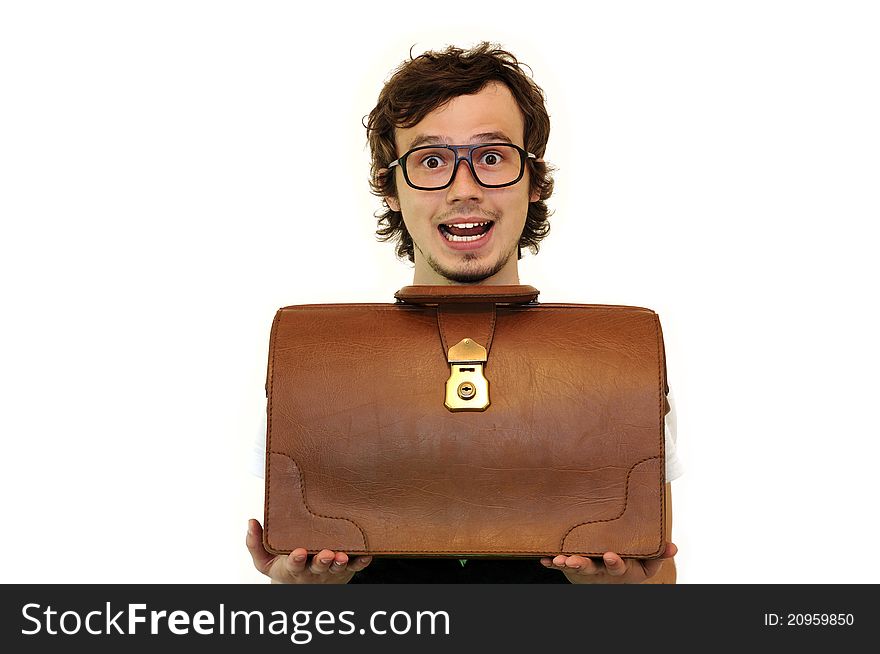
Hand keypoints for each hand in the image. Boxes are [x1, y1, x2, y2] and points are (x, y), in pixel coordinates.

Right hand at [246, 519, 371, 583]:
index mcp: (293, 566)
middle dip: (322, 560)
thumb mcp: (264, 560)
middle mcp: (312, 570)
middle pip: (318, 566)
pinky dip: (361, 562)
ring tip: (343, 555)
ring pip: (336, 567)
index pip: (294, 563)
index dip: (296, 559)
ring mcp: (330, 571)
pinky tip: (366, 555)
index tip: (299, 552)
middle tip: (326, 553)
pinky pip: (355, 567)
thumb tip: (251, 521)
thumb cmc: (283, 567)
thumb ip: (255, 543)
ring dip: (340, 561)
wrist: (301, 587)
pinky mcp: (345, 570)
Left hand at [540, 542, 677, 583]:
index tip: (610, 555)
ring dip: (567, 563)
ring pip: (577, 567)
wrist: (610, 570)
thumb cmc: (630, 560)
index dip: (616, 562)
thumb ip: (658, 553)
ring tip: (559, 559)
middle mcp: (603, 571)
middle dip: (584, 564)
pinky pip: (560, 565)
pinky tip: (543, 559)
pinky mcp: (573, 566)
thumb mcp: (646, 561)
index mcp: (622, 568)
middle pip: (593, 569)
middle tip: (574, 560)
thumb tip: (673, 547)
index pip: (620, 567)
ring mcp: (588, 569)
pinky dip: (552, 563)